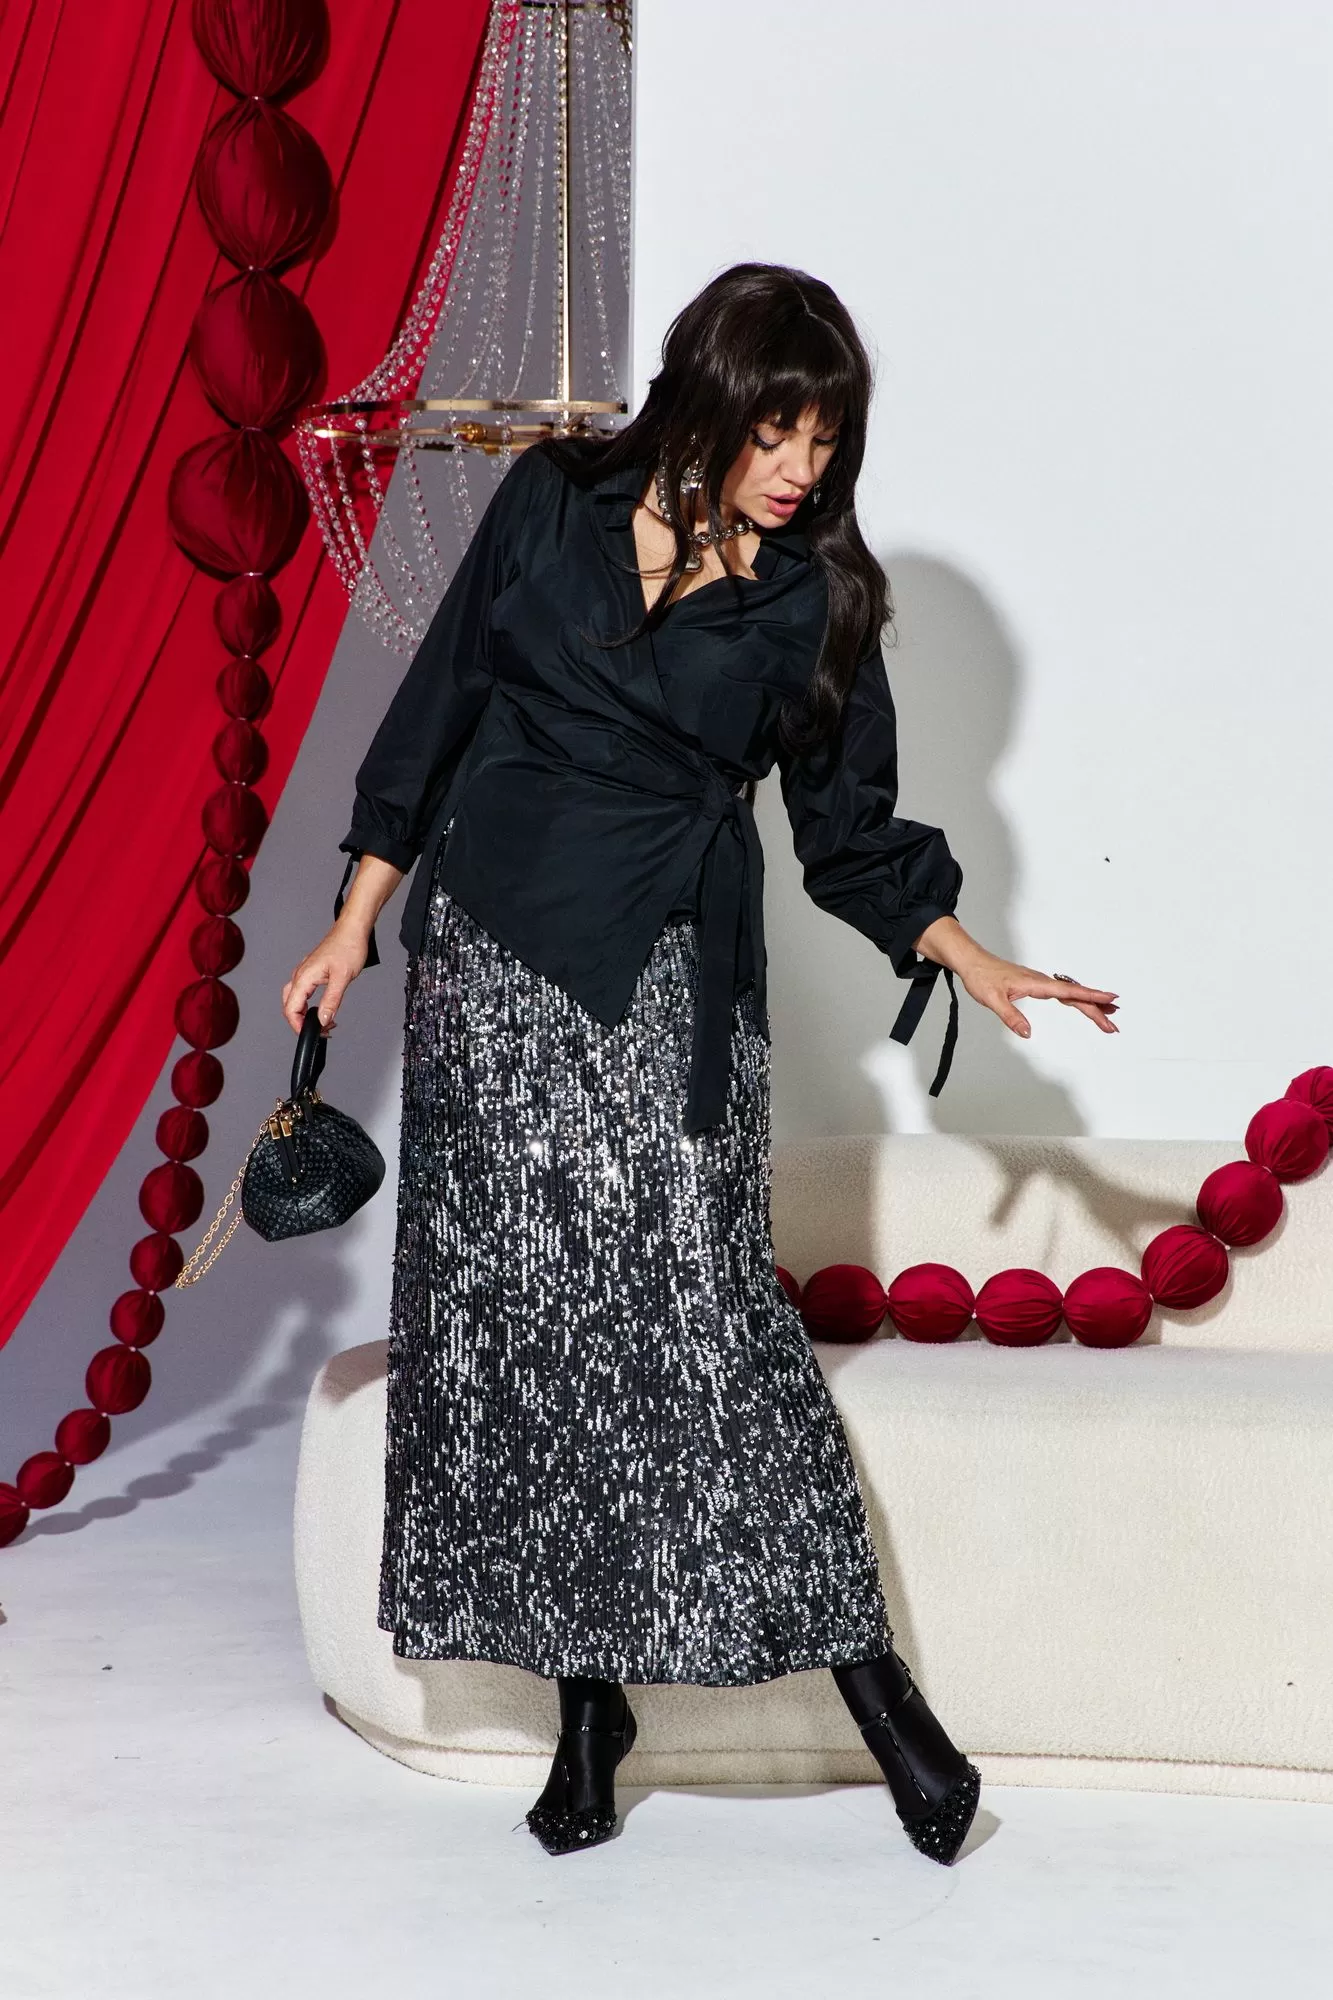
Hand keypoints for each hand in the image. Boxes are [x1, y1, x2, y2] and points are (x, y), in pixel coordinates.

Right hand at [281, 922, 369, 1035]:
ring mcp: (305, 973)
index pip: (291, 1009)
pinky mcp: (312, 972)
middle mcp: (300, 975)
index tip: (312, 1034)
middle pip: (289, 1006)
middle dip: (301, 1023)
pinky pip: (302, 992)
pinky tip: (321, 1008)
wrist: (352, 930)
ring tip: (324, 1022)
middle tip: (320, 1030)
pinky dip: (308, 1004)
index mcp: (304, 977)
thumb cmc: (348, 947)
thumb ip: (331, 1001)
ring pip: (294, 999)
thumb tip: (323, 1019)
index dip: (298, 1026)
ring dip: (305, 1014)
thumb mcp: (342, 978)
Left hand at [956, 951, 1119, 1041]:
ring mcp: (1040, 983)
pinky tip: (1083, 1005)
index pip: (1069, 991)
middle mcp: (1042, 982)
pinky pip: (1063, 993)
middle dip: (1096, 1009)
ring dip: (1090, 1005)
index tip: (1111, 999)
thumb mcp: (993, 1000)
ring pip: (1071, 994)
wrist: (971, 962)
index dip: (1091, 996)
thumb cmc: (981, 977)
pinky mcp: (1035, 985)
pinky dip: (1076, 1000)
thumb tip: (1027, 1033)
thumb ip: (1011, 1016)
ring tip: (1108, 1016)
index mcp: (1036, 983)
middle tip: (1113, 1025)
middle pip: (1076, 995)